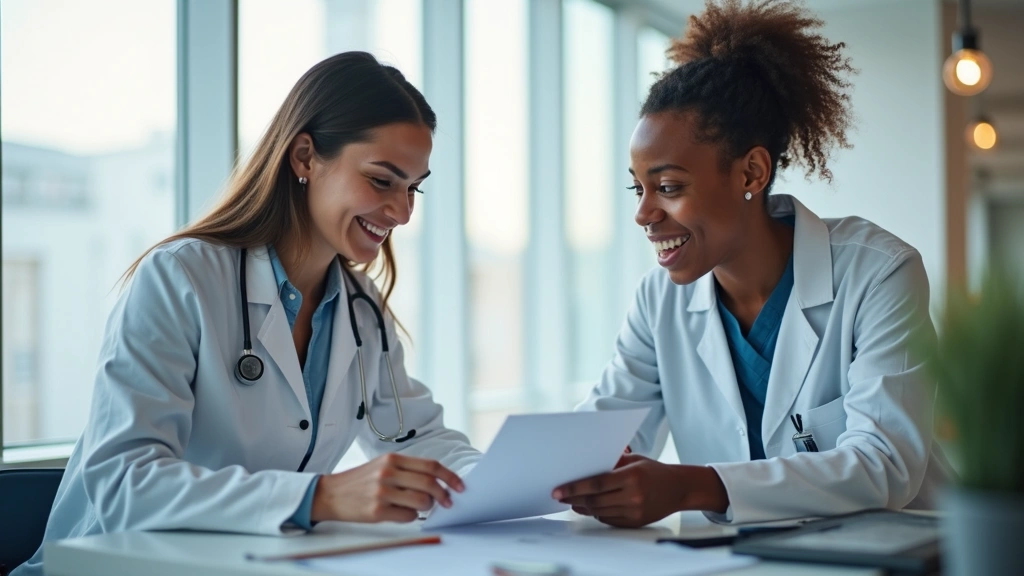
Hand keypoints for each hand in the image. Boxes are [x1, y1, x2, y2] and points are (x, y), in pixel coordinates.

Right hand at [311, 453, 464, 522]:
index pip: (431, 466)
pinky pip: (408, 516)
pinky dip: (412, 517)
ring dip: (427, 507)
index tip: (460, 486)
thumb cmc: (361, 480)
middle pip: (430, 483)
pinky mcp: (377, 511)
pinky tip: (403, 513)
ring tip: (420, 507)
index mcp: (393, 459)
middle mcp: (388, 472)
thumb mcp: (383, 465)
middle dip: (444, 495)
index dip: (450, 476)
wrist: (331, 493)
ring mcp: (382, 492)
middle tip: (448, 502)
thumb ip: (408, 469)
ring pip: (422, 501)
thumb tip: (438, 481)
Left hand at [552, 454, 728, 527]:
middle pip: (594, 500)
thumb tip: (584, 464)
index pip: (596, 484)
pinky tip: (590, 507)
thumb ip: (611, 462)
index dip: (574, 488)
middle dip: (574, 498)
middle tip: (560, 496)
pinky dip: (597, 513)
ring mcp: (634, 511)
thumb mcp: (634, 460)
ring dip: (583, 507)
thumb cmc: (654, 471)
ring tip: (573, 502)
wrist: (678, 488)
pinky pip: (609, 519)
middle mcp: (633, 495)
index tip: (559, 490)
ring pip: (599, 512)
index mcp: (631, 476)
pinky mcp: (635, 522)